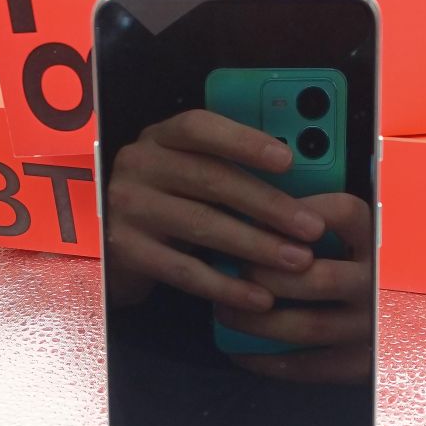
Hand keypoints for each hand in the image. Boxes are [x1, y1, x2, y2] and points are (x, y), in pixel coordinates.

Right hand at [106, 109, 324, 308]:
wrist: (112, 247)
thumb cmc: (167, 202)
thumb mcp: (187, 173)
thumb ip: (227, 168)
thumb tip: (298, 179)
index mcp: (160, 137)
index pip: (200, 127)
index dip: (244, 141)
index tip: (288, 160)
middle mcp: (138, 165)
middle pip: (211, 179)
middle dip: (269, 205)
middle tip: (312, 228)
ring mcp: (129, 208)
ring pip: (203, 225)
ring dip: (257, 246)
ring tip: (297, 262)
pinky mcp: (125, 251)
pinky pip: (186, 271)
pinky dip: (227, 286)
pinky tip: (259, 298)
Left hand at [215, 193, 372, 383]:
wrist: (398, 316)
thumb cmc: (356, 265)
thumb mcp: (351, 234)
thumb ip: (312, 220)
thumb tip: (254, 211)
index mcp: (378, 241)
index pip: (343, 212)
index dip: (296, 213)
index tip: (256, 219)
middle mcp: (379, 283)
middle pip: (319, 277)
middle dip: (265, 277)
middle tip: (234, 273)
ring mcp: (371, 326)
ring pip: (309, 326)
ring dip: (257, 322)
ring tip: (225, 312)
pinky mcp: (361, 364)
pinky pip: (310, 367)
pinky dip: (268, 361)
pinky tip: (238, 352)